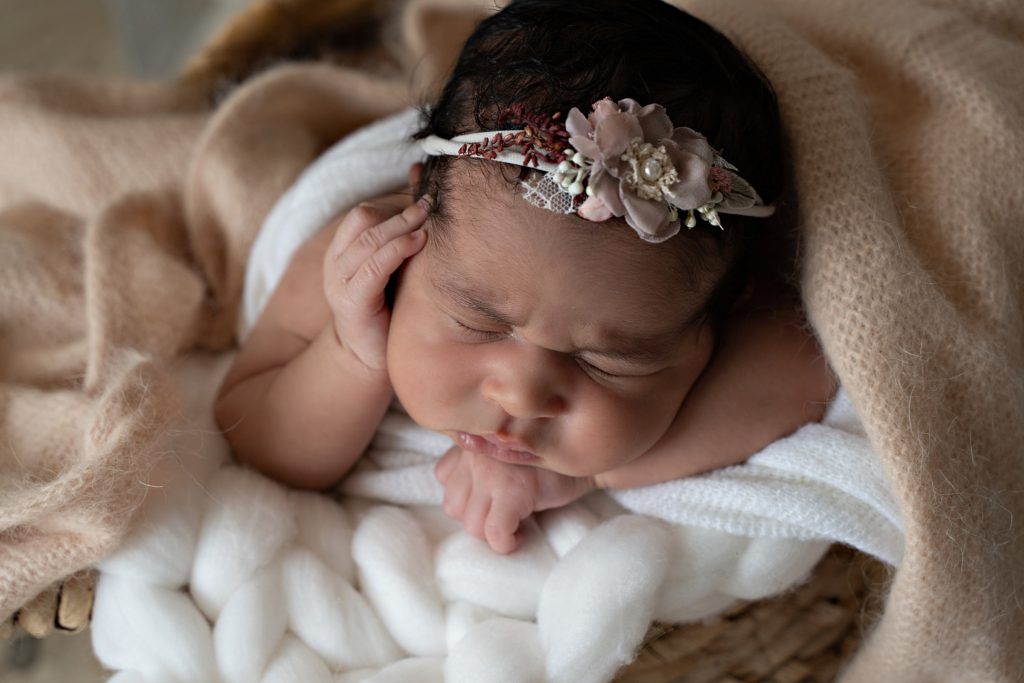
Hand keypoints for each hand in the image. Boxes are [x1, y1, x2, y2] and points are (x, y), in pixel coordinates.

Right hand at [322, 198, 427, 371]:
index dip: (391, 204)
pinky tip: (419, 243)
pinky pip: (373, 267)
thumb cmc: (389, 312)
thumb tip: (424, 206)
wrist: (370, 359)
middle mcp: (336, 264)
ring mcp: (340, 283)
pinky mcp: (352, 302)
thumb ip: (401, 244)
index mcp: (342, 253)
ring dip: (400, 225)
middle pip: (362, 219)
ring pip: (367, 238)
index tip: (422, 199)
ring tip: (427, 219)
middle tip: (428, 204)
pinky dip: (397, 249)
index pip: (360, 214)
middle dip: (398, 210)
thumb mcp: (392, 272)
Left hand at [435, 446, 595, 553]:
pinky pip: (494, 532)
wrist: (586, 451)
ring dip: (491, 532)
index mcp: (471, 442)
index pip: (443, 477)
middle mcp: (475, 454)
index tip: (489, 497)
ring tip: (513, 523)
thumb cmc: (545, 456)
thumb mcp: (504, 450)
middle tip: (503, 514)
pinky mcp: (513, 491)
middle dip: (477, 517)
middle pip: (454, 506)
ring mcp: (491, 473)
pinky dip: (505, 543)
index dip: (466, 494)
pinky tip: (520, 536)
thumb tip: (463, 498)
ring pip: (471, 524)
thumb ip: (478, 462)